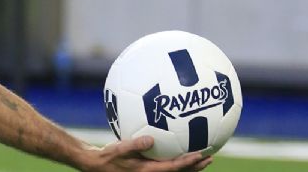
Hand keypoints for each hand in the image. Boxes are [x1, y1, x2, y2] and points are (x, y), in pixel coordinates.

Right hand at [86, 136, 212, 170]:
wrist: (97, 165)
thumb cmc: (107, 156)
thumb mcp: (118, 149)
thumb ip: (134, 144)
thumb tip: (151, 139)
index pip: (173, 168)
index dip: (188, 162)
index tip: (201, 154)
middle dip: (196, 166)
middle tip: (210, 157)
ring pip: (176, 171)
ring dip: (190, 165)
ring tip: (203, 157)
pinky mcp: (148, 168)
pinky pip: (168, 165)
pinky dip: (178, 160)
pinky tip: (180, 148)